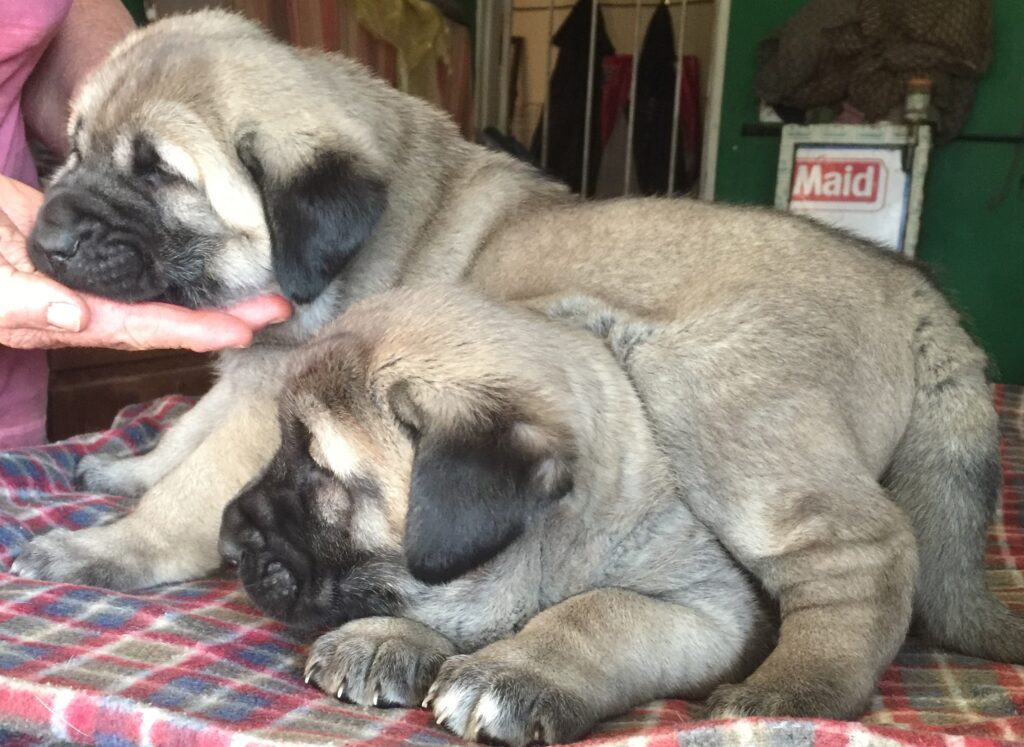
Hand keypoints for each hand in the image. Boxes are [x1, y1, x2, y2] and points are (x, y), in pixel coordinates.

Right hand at [0, 175, 290, 350]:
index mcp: (69, 318)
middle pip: (168, 311)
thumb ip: (22, 303)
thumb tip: (76, 317)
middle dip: (224, 312)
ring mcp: (87, 273)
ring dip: (207, 282)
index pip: (146, 327)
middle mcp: (88, 303)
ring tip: (258, 277)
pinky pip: (134, 250)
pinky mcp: (79, 239)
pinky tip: (203, 245)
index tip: (246, 329)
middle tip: (281, 303)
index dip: (196, 330)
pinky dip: (171, 251)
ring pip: (158, 282)